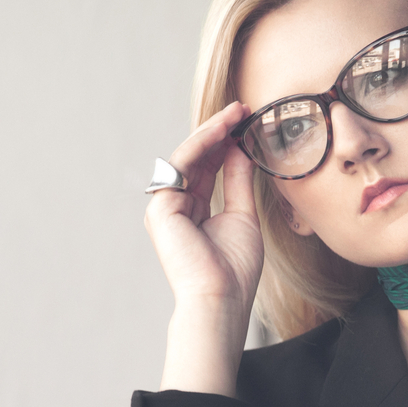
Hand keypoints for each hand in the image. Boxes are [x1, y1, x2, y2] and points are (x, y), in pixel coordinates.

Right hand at [144, 101, 263, 308]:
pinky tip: (223, 131)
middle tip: (243, 108)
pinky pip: (182, 165)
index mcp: (193, 212)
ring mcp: (164, 206)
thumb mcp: (242, 216)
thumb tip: (240, 150)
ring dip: (213, 132)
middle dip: (219, 132)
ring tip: (236, 112)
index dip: (225, 144)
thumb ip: (238, 182)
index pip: (208, 169)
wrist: (222, 298)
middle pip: (196, 159)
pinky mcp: (160, 207)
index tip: (247, 122)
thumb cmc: (234, 270)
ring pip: (188, 157)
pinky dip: (202, 145)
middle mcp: (175, 207)